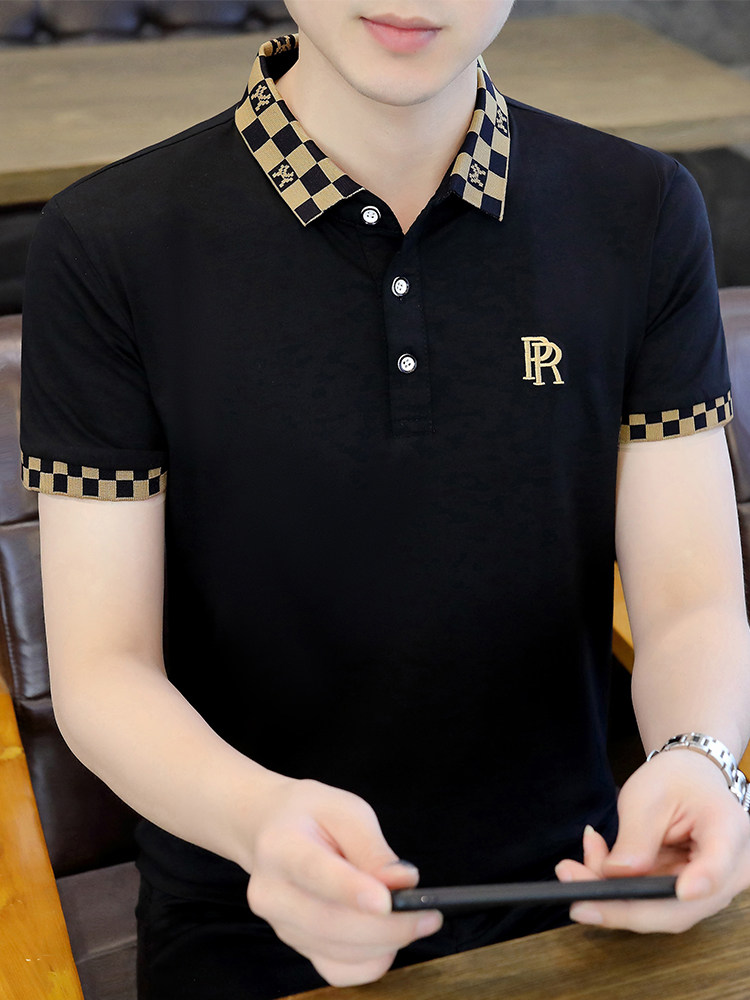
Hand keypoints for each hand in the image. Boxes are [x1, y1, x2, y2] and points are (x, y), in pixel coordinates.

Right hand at [245, 778, 442, 985]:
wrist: (270, 830)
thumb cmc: (312, 815)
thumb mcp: (345, 810)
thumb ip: (373, 848)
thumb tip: (403, 884)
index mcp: (280, 846)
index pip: (314, 872)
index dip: (349, 890)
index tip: (386, 902)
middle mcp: (271, 892)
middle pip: (329, 923)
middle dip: (387, 927)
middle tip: (429, 916)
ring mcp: (279, 925)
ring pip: (336, 952)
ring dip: (385, 944)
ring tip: (417, 921)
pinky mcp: (295, 946)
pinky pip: (336, 970)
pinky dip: (369, 962)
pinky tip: (388, 939)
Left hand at [555, 751, 749, 931]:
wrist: (690, 779)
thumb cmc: (674, 780)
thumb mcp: (647, 796)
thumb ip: (636, 838)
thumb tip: (616, 876)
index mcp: (728, 830)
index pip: (720, 862)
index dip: (703, 881)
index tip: (683, 891)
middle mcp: (729, 870)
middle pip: (680, 906)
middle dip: (619, 904)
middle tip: (571, 886)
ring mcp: (709, 889)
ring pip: (659, 911)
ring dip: (609, 896)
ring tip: (572, 868)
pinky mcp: (687, 897)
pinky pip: (649, 903)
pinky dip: (616, 889)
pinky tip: (593, 860)